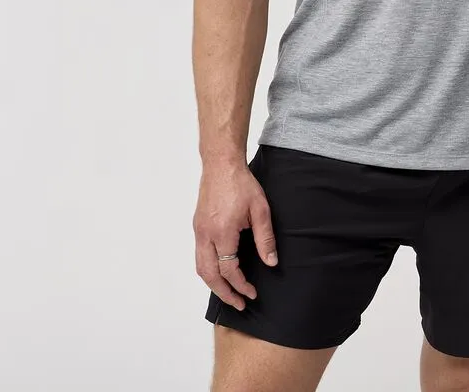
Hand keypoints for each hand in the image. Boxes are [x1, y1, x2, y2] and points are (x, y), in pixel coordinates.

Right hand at [193, 158, 278, 310]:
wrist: (221, 165)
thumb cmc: (242, 184)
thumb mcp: (260, 209)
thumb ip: (265, 237)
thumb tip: (271, 262)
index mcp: (222, 233)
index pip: (229, 270)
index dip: (241, 285)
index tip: (252, 294)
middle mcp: (206, 235)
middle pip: (210, 276)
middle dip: (224, 293)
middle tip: (239, 304)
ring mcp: (198, 232)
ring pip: (200, 268)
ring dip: (214, 284)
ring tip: (228, 293)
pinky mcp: (197, 227)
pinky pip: (199, 256)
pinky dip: (208, 270)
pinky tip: (220, 272)